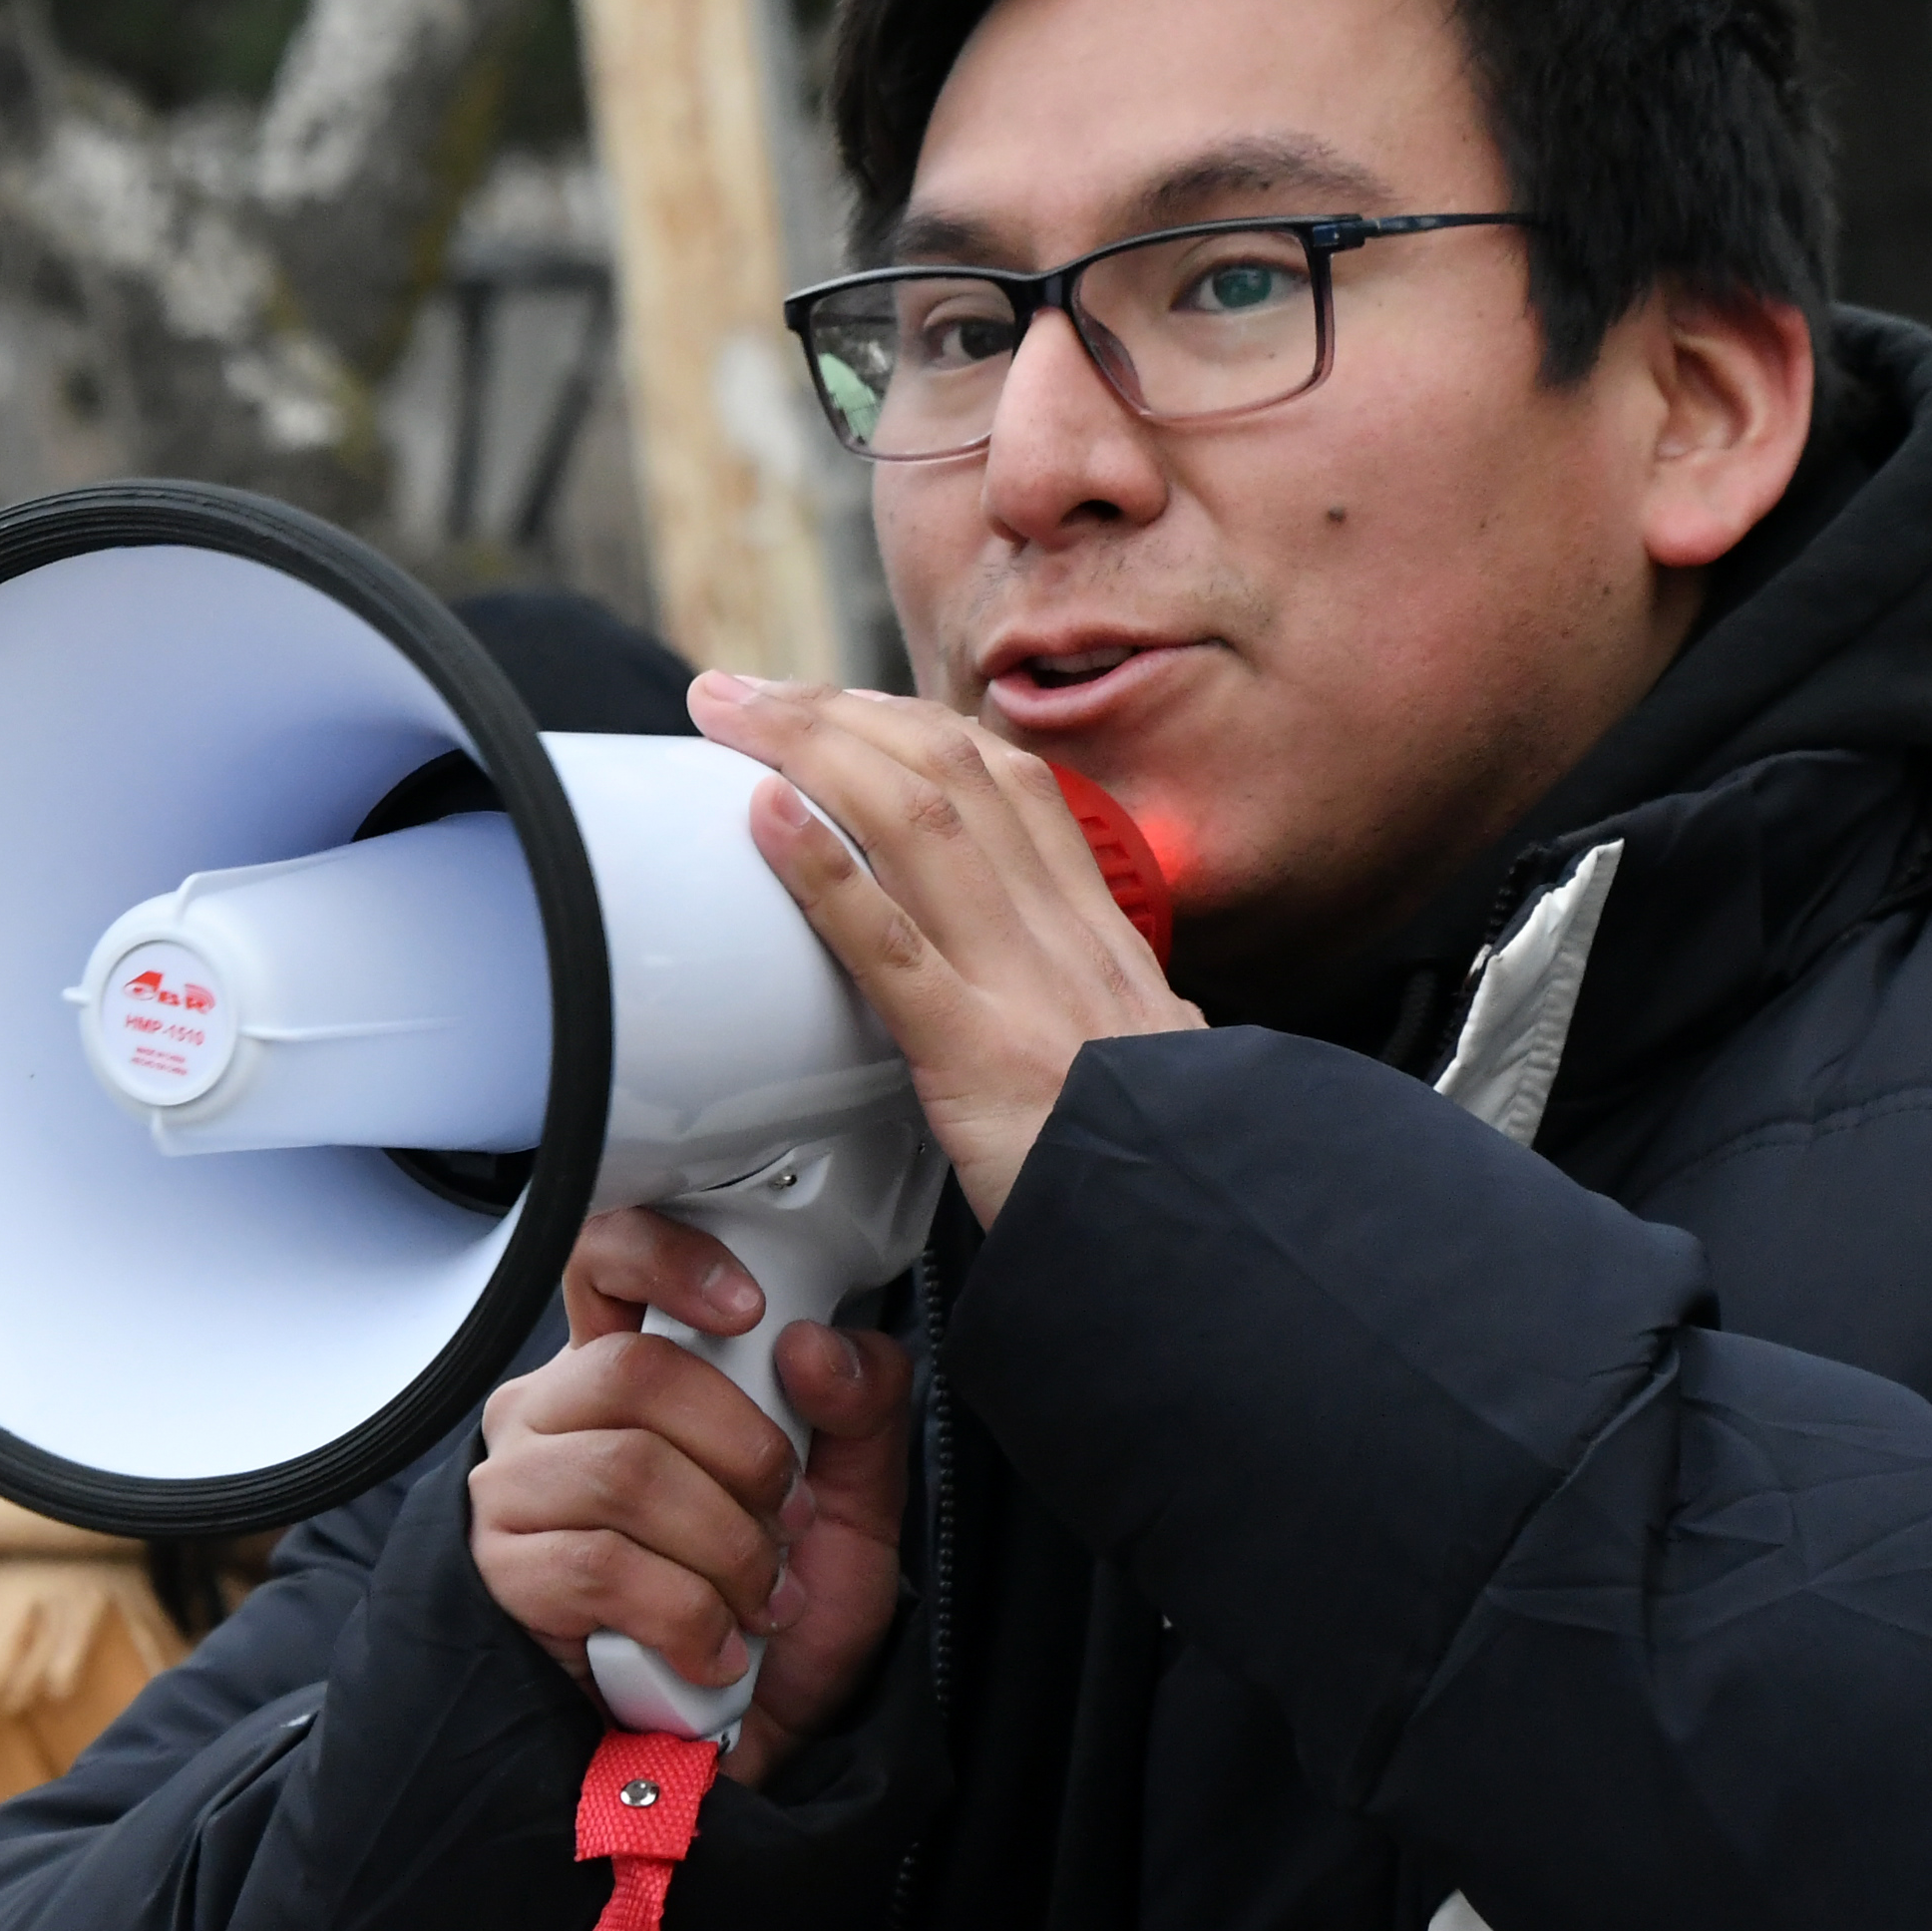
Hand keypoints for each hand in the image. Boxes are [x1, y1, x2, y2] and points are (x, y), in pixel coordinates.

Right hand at [467, 1205, 913, 1785]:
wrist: (746, 1747)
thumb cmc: (782, 1615)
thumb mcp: (856, 1505)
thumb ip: (860, 1409)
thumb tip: (813, 1345)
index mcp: (631, 1372)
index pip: (606, 1259)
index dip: (668, 1259)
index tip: (748, 1308)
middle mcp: (556, 1415)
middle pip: (632, 1373)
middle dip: (741, 1453)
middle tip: (784, 1519)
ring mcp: (518, 1492)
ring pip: (624, 1470)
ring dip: (723, 1546)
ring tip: (756, 1598)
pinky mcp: (506, 1575)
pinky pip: (598, 1565)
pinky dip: (686, 1612)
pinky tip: (712, 1646)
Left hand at [689, 674, 1202, 1217]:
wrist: (1199, 1240)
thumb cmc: (1152, 1168)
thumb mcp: (1145, 1061)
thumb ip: (1091, 1011)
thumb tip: (1054, 993)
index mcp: (1096, 937)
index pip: (1009, 786)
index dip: (917, 728)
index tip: (845, 706)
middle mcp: (1063, 941)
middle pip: (950, 776)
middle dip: (839, 713)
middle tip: (746, 690)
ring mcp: (1024, 991)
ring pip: (918, 826)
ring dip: (812, 750)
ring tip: (733, 716)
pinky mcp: (979, 1058)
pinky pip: (892, 945)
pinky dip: (822, 866)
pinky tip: (765, 817)